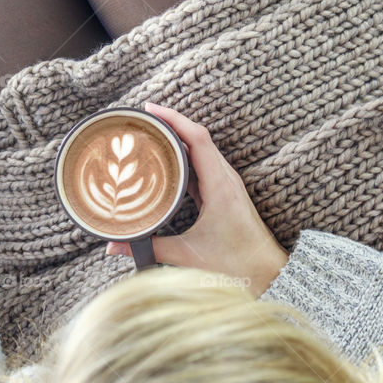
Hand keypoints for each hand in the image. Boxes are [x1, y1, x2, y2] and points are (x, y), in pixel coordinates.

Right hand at [106, 102, 287, 295]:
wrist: (269, 273)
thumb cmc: (236, 265)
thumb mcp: (187, 257)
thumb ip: (150, 248)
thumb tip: (112, 246)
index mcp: (220, 187)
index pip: (197, 139)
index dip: (174, 119)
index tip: (149, 109)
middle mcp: (226, 178)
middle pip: (198, 136)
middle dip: (170, 121)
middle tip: (140, 118)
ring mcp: (227, 183)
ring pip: (201, 147)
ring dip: (177, 135)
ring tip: (149, 130)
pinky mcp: (224, 191)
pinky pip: (203, 162)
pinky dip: (184, 153)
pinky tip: (166, 156)